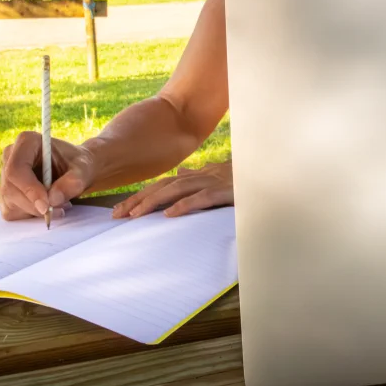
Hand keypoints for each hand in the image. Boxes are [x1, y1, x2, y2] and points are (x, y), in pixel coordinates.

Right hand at [0, 131, 97, 220]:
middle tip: (61, 208)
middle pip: (11, 188)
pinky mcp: (6, 193)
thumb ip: (72, 182)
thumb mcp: (83, 170)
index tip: (46, 206)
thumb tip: (53, 199)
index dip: (29, 189)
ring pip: (11, 202)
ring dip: (36, 211)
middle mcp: (10, 156)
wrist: (75, 170)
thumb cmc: (77, 165)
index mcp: (27, 142)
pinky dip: (32, 215)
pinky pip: (12, 212)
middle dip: (35, 204)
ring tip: (60, 205)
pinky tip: (48, 207)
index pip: (16, 169)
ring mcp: (5, 175)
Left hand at [111, 160, 232, 218]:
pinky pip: (201, 198)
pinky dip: (185, 205)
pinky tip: (169, 215)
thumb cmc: (243, 176)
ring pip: (176, 191)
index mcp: (196, 175)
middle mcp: (200, 176)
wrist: (268, 170)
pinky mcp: (225, 192)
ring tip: (135, 214)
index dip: (140, 196)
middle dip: (138, 200)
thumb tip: (179, 174)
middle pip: (162, 187)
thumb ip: (197, 176)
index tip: (120, 210)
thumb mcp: (216, 175)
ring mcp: (212, 182)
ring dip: (154, 202)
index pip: (162, 185)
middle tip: (117, 215)